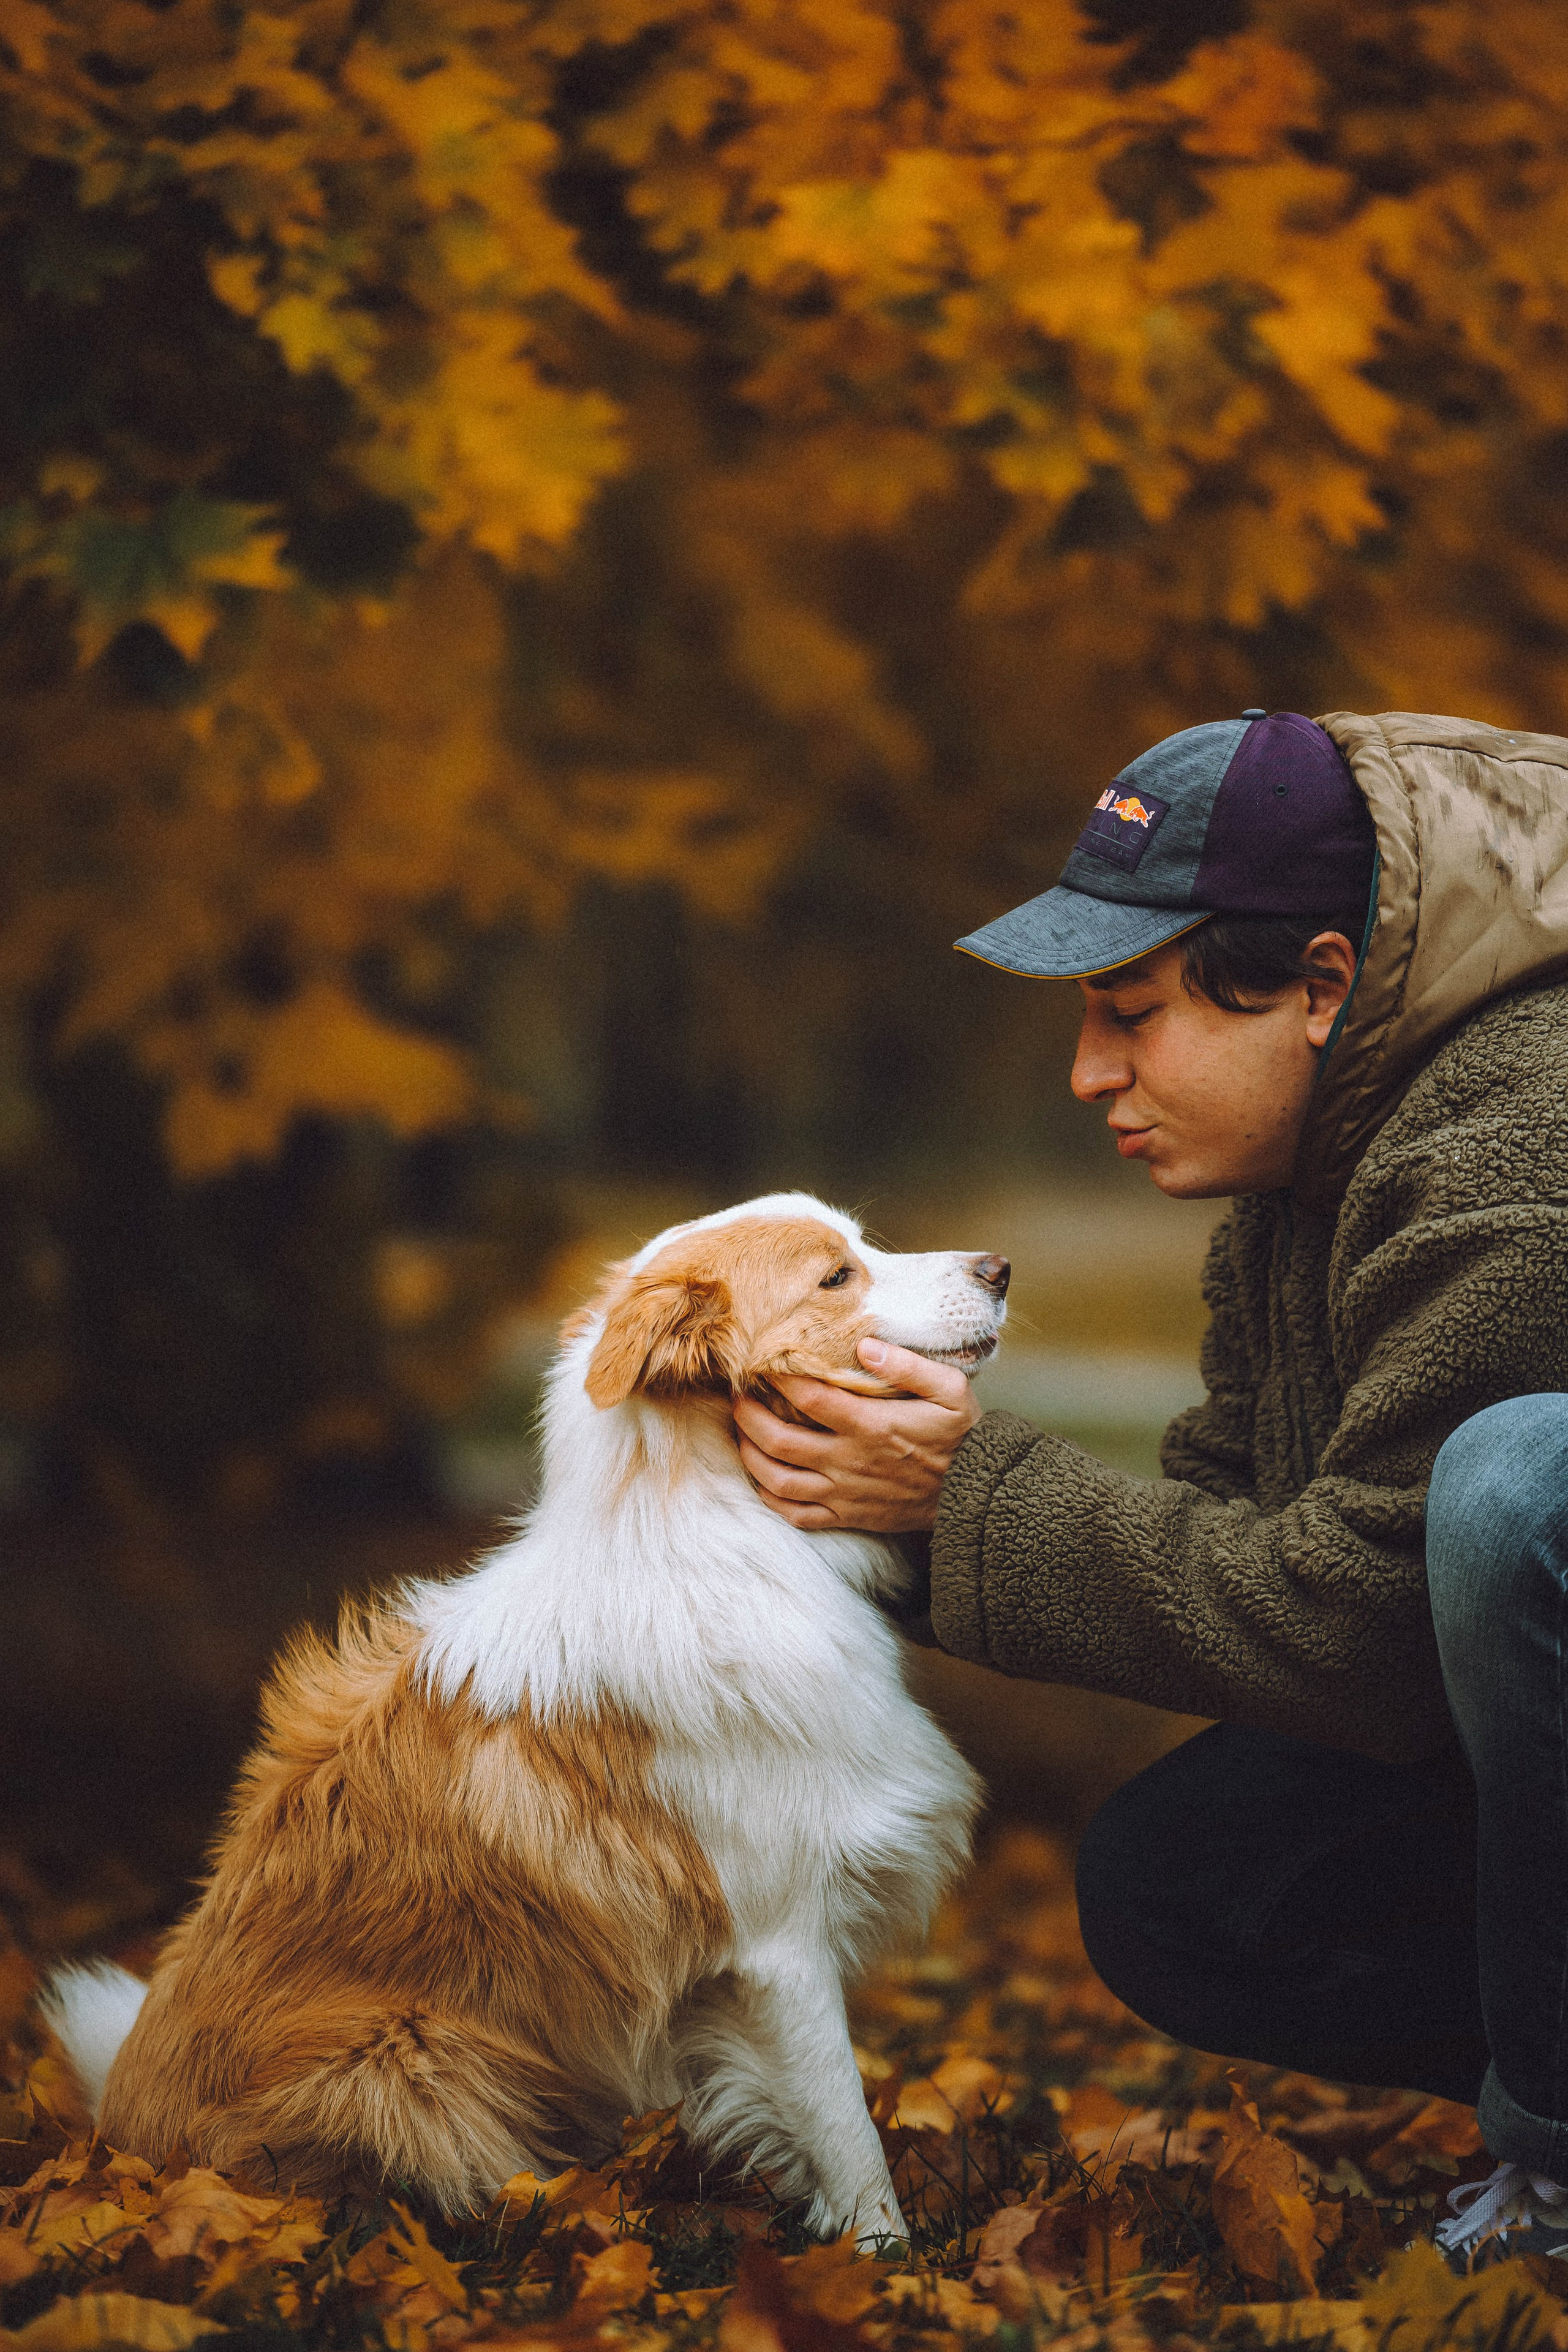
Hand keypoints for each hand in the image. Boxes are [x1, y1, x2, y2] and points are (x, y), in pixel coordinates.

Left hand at [732, 1340, 982, 1531]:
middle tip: (735, 1395)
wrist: (975, 1495)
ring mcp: (845, 1493)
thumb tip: (865, 1345)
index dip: (777, 1378)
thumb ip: (908, 1365)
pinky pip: (796, 1515)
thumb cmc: (961, 1436)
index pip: (808, 1398)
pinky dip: (770, 1498)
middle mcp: (850, 1461)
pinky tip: (761, 1478)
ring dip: (749, 1456)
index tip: (762, 1360)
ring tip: (739, 1432)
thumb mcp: (951, 1389)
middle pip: (779, 1441)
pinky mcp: (847, 1516)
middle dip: (747, 1416)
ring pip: (778, 1481)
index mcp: (871, 1425)